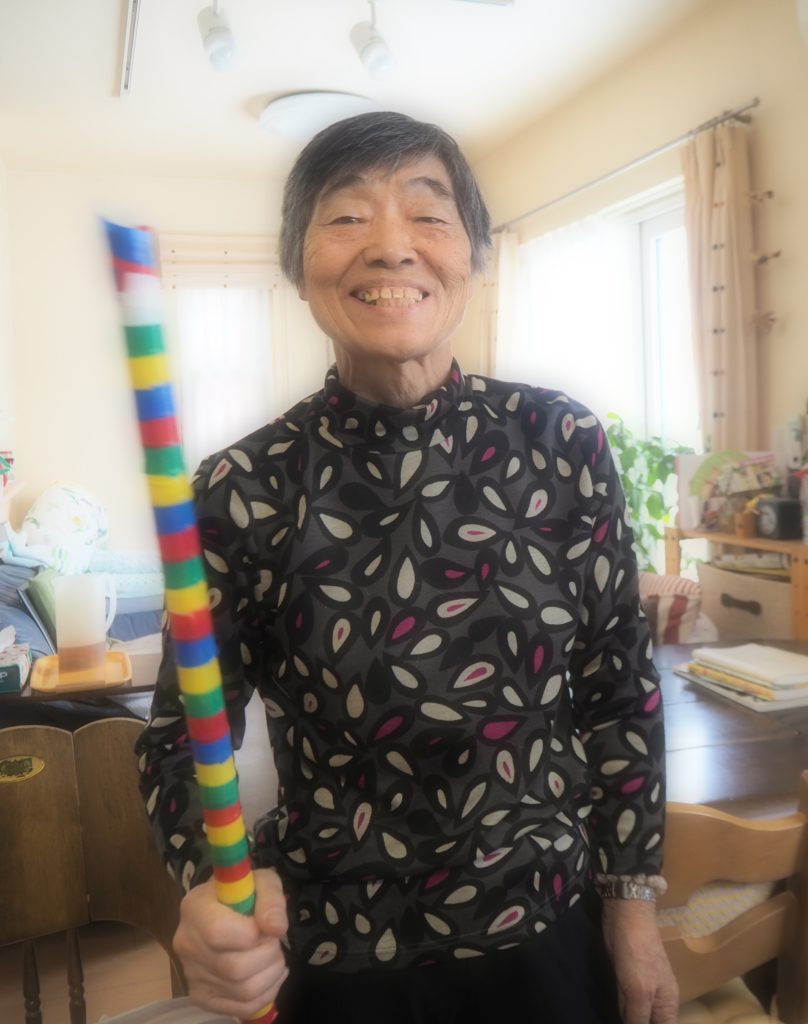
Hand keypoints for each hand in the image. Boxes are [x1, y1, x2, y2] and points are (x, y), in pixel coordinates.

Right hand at [173, 867, 288, 1018]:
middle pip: (234, 968)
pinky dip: (266, 994)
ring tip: (274, 956)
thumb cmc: (244, 892)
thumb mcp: (261, 881)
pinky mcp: (202, 996)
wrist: (224, 907)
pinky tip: (269, 975)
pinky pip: (240, 1008)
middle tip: (273, 941)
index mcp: (194, 909)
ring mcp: (191, 974)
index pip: (218, 933)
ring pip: (242, 991)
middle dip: (268, 955)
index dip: (252, 932)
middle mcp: (186, 944)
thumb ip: (271, 898)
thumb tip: (276, 929)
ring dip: (271, 975)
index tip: (263, 923)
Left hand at [601, 899, 678, 1023]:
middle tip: (619, 1021)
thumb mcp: (640, 992)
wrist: (626, 918)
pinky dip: (619, 1011)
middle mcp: (657, 1002)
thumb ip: (638, 1019)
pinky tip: (609, 1015)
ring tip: (610, 1020)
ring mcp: (641, 990)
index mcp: (667, 1006)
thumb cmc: (638, 955)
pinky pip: (625, 1004)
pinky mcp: (625, 981)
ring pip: (635, 1017)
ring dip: (626, 1019)